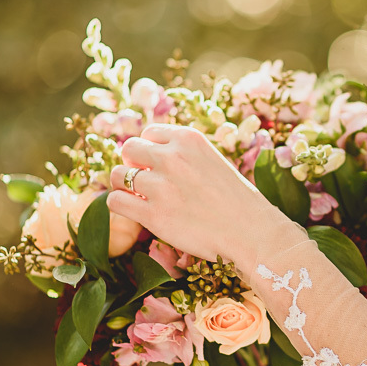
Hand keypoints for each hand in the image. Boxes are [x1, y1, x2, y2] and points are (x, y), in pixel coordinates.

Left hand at [108, 124, 275, 269]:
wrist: (252, 232)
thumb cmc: (237, 200)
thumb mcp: (213, 160)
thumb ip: (184, 154)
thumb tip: (151, 155)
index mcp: (189, 139)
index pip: (149, 133)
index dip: (149, 150)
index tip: (157, 166)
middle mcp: (173, 157)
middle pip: (128, 149)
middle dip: (133, 164)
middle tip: (146, 181)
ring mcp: (161, 186)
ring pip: (117, 175)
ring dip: (124, 186)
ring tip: (139, 197)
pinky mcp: (153, 214)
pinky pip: (115, 201)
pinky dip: (120, 205)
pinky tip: (134, 211)